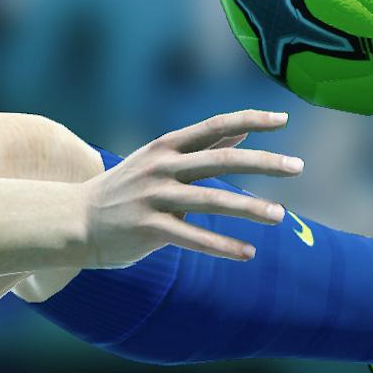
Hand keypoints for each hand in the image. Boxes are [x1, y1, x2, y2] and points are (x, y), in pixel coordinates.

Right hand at [79, 109, 298, 268]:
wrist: (73, 220)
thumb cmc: (125, 190)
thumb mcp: (159, 160)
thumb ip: (202, 147)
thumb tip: (244, 129)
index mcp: (166, 146)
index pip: (215, 125)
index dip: (250, 120)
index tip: (284, 119)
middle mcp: (161, 167)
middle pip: (221, 159)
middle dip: (263, 162)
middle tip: (298, 167)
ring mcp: (153, 197)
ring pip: (211, 200)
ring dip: (249, 208)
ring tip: (280, 215)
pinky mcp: (147, 229)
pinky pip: (192, 237)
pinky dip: (222, 245)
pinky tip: (248, 253)